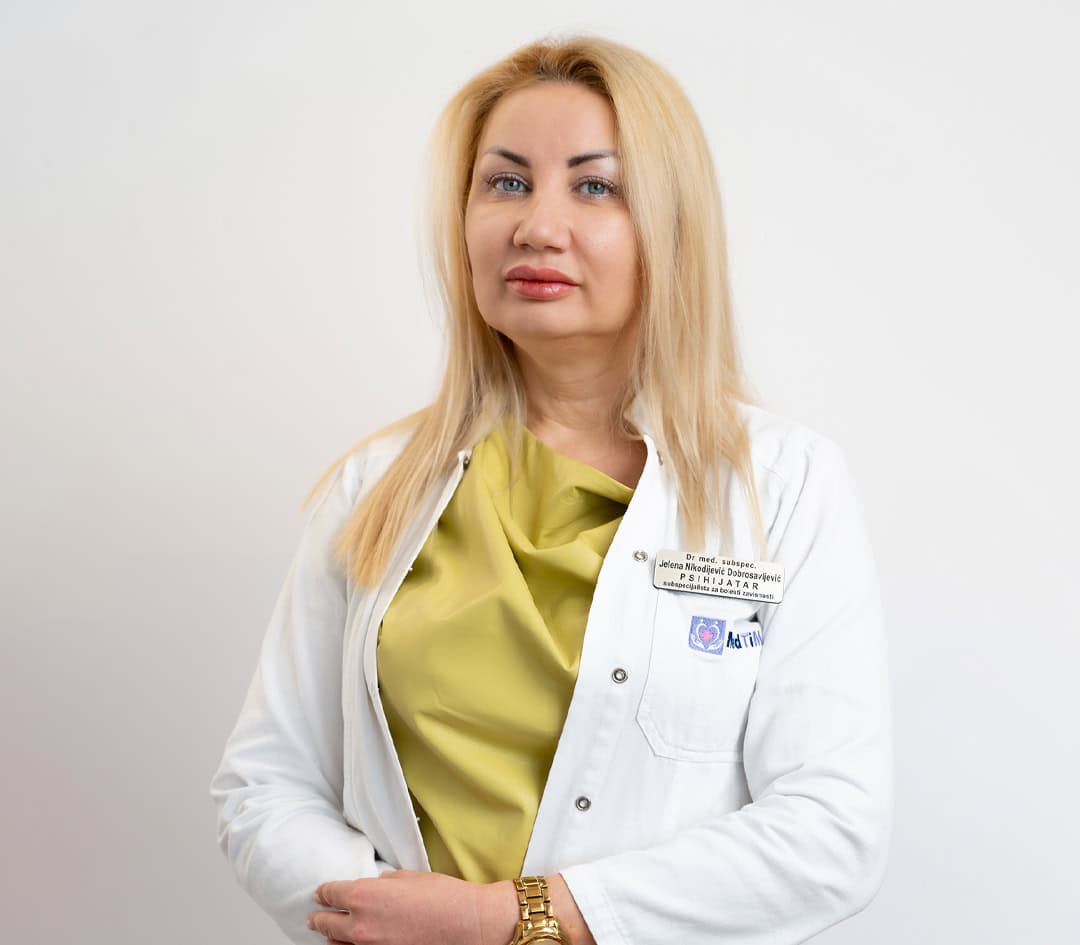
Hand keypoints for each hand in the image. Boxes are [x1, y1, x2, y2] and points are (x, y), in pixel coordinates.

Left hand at [307, 870, 492, 944]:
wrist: (468, 925)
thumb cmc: (443, 897)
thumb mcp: (408, 877)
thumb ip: (383, 883)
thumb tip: (375, 887)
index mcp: (364, 896)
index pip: (331, 894)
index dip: (324, 892)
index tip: (321, 893)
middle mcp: (360, 925)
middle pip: (327, 924)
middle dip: (320, 918)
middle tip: (315, 916)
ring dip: (333, 938)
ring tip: (330, 935)